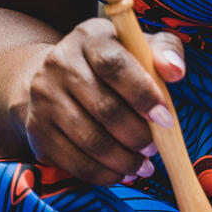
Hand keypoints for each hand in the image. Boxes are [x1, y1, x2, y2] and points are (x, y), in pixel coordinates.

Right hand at [11, 20, 186, 185]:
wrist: (56, 80)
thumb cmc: (112, 64)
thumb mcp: (139, 47)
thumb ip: (165, 51)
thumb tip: (175, 70)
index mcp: (89, 37)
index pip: (113, 64)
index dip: (142, 93)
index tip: (165, 118)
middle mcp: (60, 63)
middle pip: (104, 107)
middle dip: (137, 135)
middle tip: (154, 147)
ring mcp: (44, 98)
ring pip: (90, 140)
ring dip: (124, 159)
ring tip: (143, 164)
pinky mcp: (37, 130)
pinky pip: (74, 162)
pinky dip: (104, 174)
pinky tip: (122, 172)